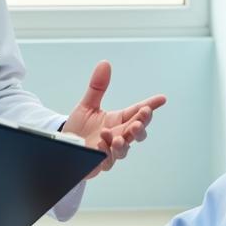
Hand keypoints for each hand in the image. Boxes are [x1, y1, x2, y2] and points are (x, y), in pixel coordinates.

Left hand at [63, 61, 165, 177]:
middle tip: (140, 120)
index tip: (161, 99)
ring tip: (116, 137)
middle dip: (141, 126)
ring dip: (123, 143)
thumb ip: (97, 87)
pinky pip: (107, 159)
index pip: (137, 112)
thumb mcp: (87, 105)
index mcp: (119, 120)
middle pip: (137, 132)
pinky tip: (102, 144)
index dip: (150, 106)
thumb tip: (105, 64)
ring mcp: (111, 150)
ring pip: (124, 149)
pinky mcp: (100, 162)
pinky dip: (106, 152)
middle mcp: (118, 135)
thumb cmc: (79, 127)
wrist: (64, 146)